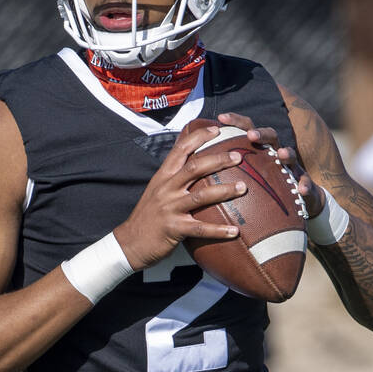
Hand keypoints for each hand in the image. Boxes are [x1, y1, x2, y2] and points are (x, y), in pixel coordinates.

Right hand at [114, 123, 247, 270]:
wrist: (129, 242)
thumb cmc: (148, 216)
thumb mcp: (157, 190)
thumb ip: (174, 177)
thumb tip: (195, 163)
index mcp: (162, 176)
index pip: (180, 149)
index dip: (199, 137)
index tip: (217, 129)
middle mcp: (166, 188)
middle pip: (194, 168)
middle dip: (218, 160)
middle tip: (238, 157)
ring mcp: (170, 208)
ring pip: (201, 196)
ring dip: (224, 190)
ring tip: (243, 187)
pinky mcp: (174, 229)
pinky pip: (200, 229)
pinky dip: (219, 230)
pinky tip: (235, 232)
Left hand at [217, 112, 325, 216]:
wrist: (297, 198)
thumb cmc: (265, 183)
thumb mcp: (248, 173)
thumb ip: (228, 165)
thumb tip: (197, 161)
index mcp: (260, 148)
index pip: (247, 128)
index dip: (235, 121)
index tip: (220, 117)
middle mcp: (276, 151)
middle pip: (271, 135)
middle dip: (261, 133)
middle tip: (251, 135)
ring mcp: (291, 165)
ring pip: (290, 154)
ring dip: (286, 152)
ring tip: (280, 154)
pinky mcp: (304, 181)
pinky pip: (306, 181)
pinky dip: (305, 184)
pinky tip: (301, 189)